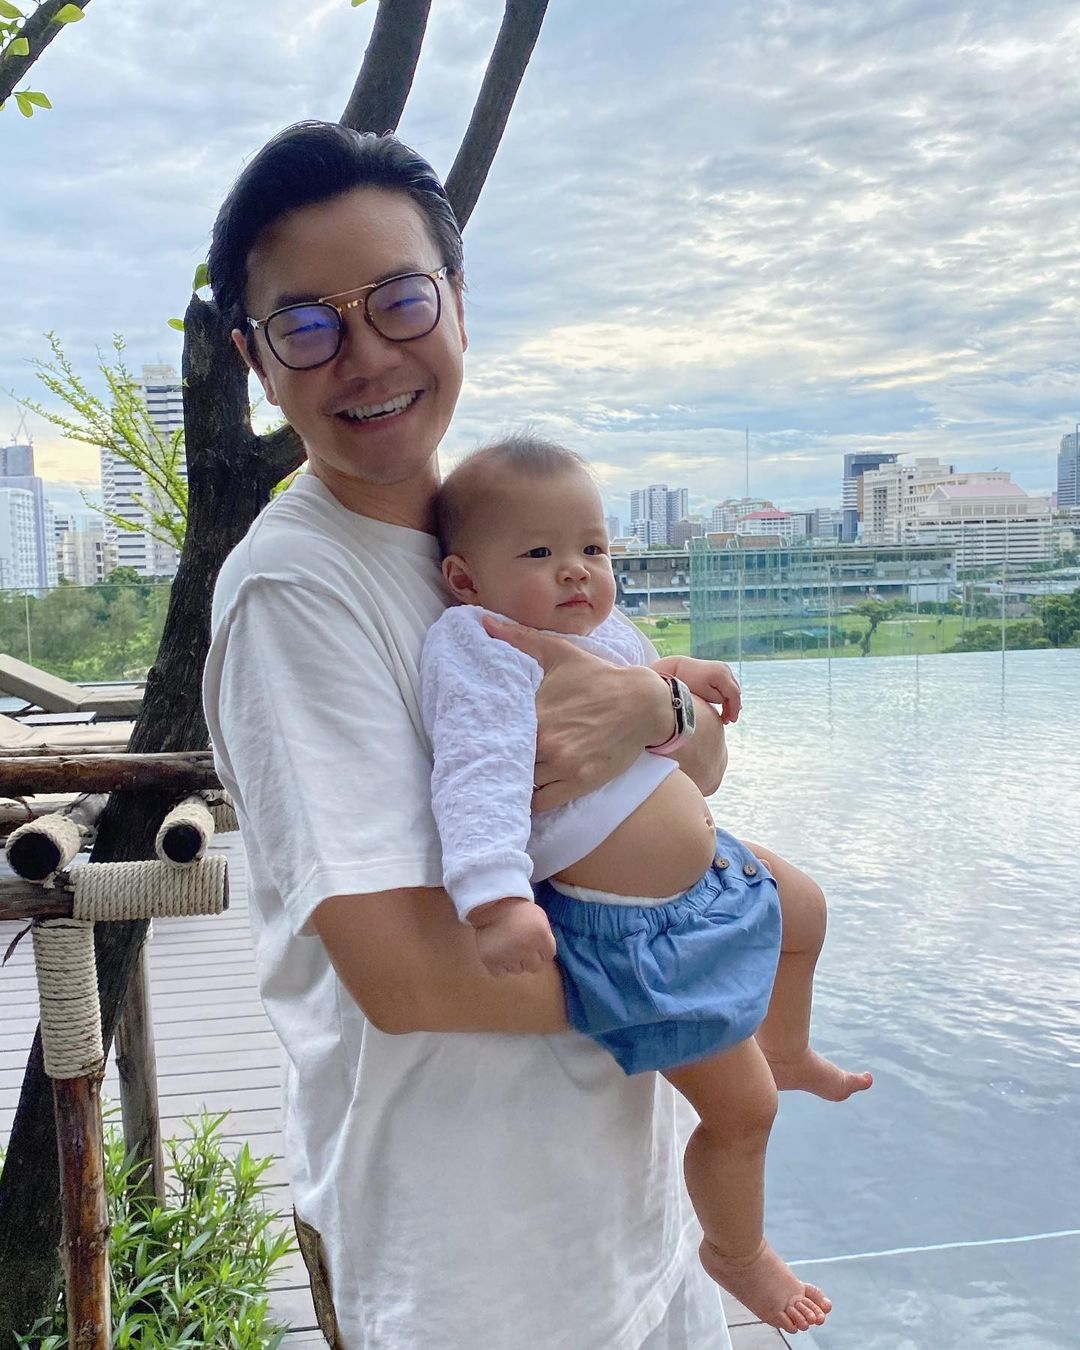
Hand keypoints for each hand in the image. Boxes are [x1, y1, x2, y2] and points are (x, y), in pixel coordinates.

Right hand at [469, 898, 556, 977]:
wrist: (492, 903)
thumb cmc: (519, 911)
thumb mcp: (540, 917)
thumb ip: (547, 936)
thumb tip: (546, 955)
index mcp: (541, 935)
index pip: (549, 956)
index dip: (541, 948)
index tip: (533, 940)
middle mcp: (526, 947)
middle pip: (534, 967)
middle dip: (529, 957)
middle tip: (520, 944)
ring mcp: (508, 955)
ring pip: (517, 970)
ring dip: (514, 961)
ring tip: (508, 945)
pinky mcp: (490, 959)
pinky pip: (501, 973)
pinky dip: (500, 966)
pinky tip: (499, 953)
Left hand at [482, 615, 671, 810]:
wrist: (643, 702)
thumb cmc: (599, 677)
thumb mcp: (559, 653)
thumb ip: (519, 638)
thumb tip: (484, 622)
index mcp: (535, 712)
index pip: (494, 731)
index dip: (484, 736)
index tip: (474, 737)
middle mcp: (546, 742)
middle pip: (506, 760)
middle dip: (497, 758)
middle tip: (487, 759)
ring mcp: (563, 766)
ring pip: (522, 783)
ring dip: (514, 779)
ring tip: (506, 774)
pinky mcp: (579, 783)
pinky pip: (541, 803)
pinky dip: (531, 800)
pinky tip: (527, 790)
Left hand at [656, 655, 740, 723]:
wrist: (679, 667)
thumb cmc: (688, 682)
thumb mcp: (703, 693)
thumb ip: (719, 698)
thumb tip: (729, 703)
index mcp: (721, 674)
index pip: (734, 694)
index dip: (734, 709)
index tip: (732, 720)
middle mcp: (725, 669)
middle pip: (735, 691)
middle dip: (732, 707)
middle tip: (728, 721)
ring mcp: (724, 668)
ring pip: (732, 689)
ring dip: (729, 702)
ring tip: (725, 716)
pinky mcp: (721, 670)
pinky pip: (727, 685)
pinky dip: (726, 695)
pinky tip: (723, 706)